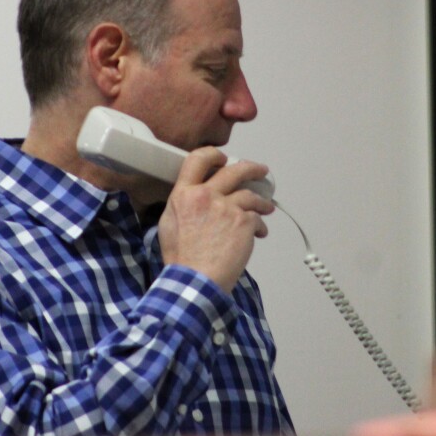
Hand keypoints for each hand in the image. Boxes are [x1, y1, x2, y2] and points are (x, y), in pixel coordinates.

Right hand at [158, 147, 274, 292]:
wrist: (195, 280)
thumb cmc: (182, 259)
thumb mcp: (169, 225)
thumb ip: (182, 205)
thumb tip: (192, 198)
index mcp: (184, 194)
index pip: (198, 159)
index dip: (214, 155)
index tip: (224, 159)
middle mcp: (205, 195)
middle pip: (234, 170)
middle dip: (251, 169)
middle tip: (260, 171)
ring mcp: (226, 207)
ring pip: (250, 195)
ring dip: (261, 202)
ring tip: (266, 209)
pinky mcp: (244, 221)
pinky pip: (257, 217)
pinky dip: (260, 225)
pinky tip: (259, 233)